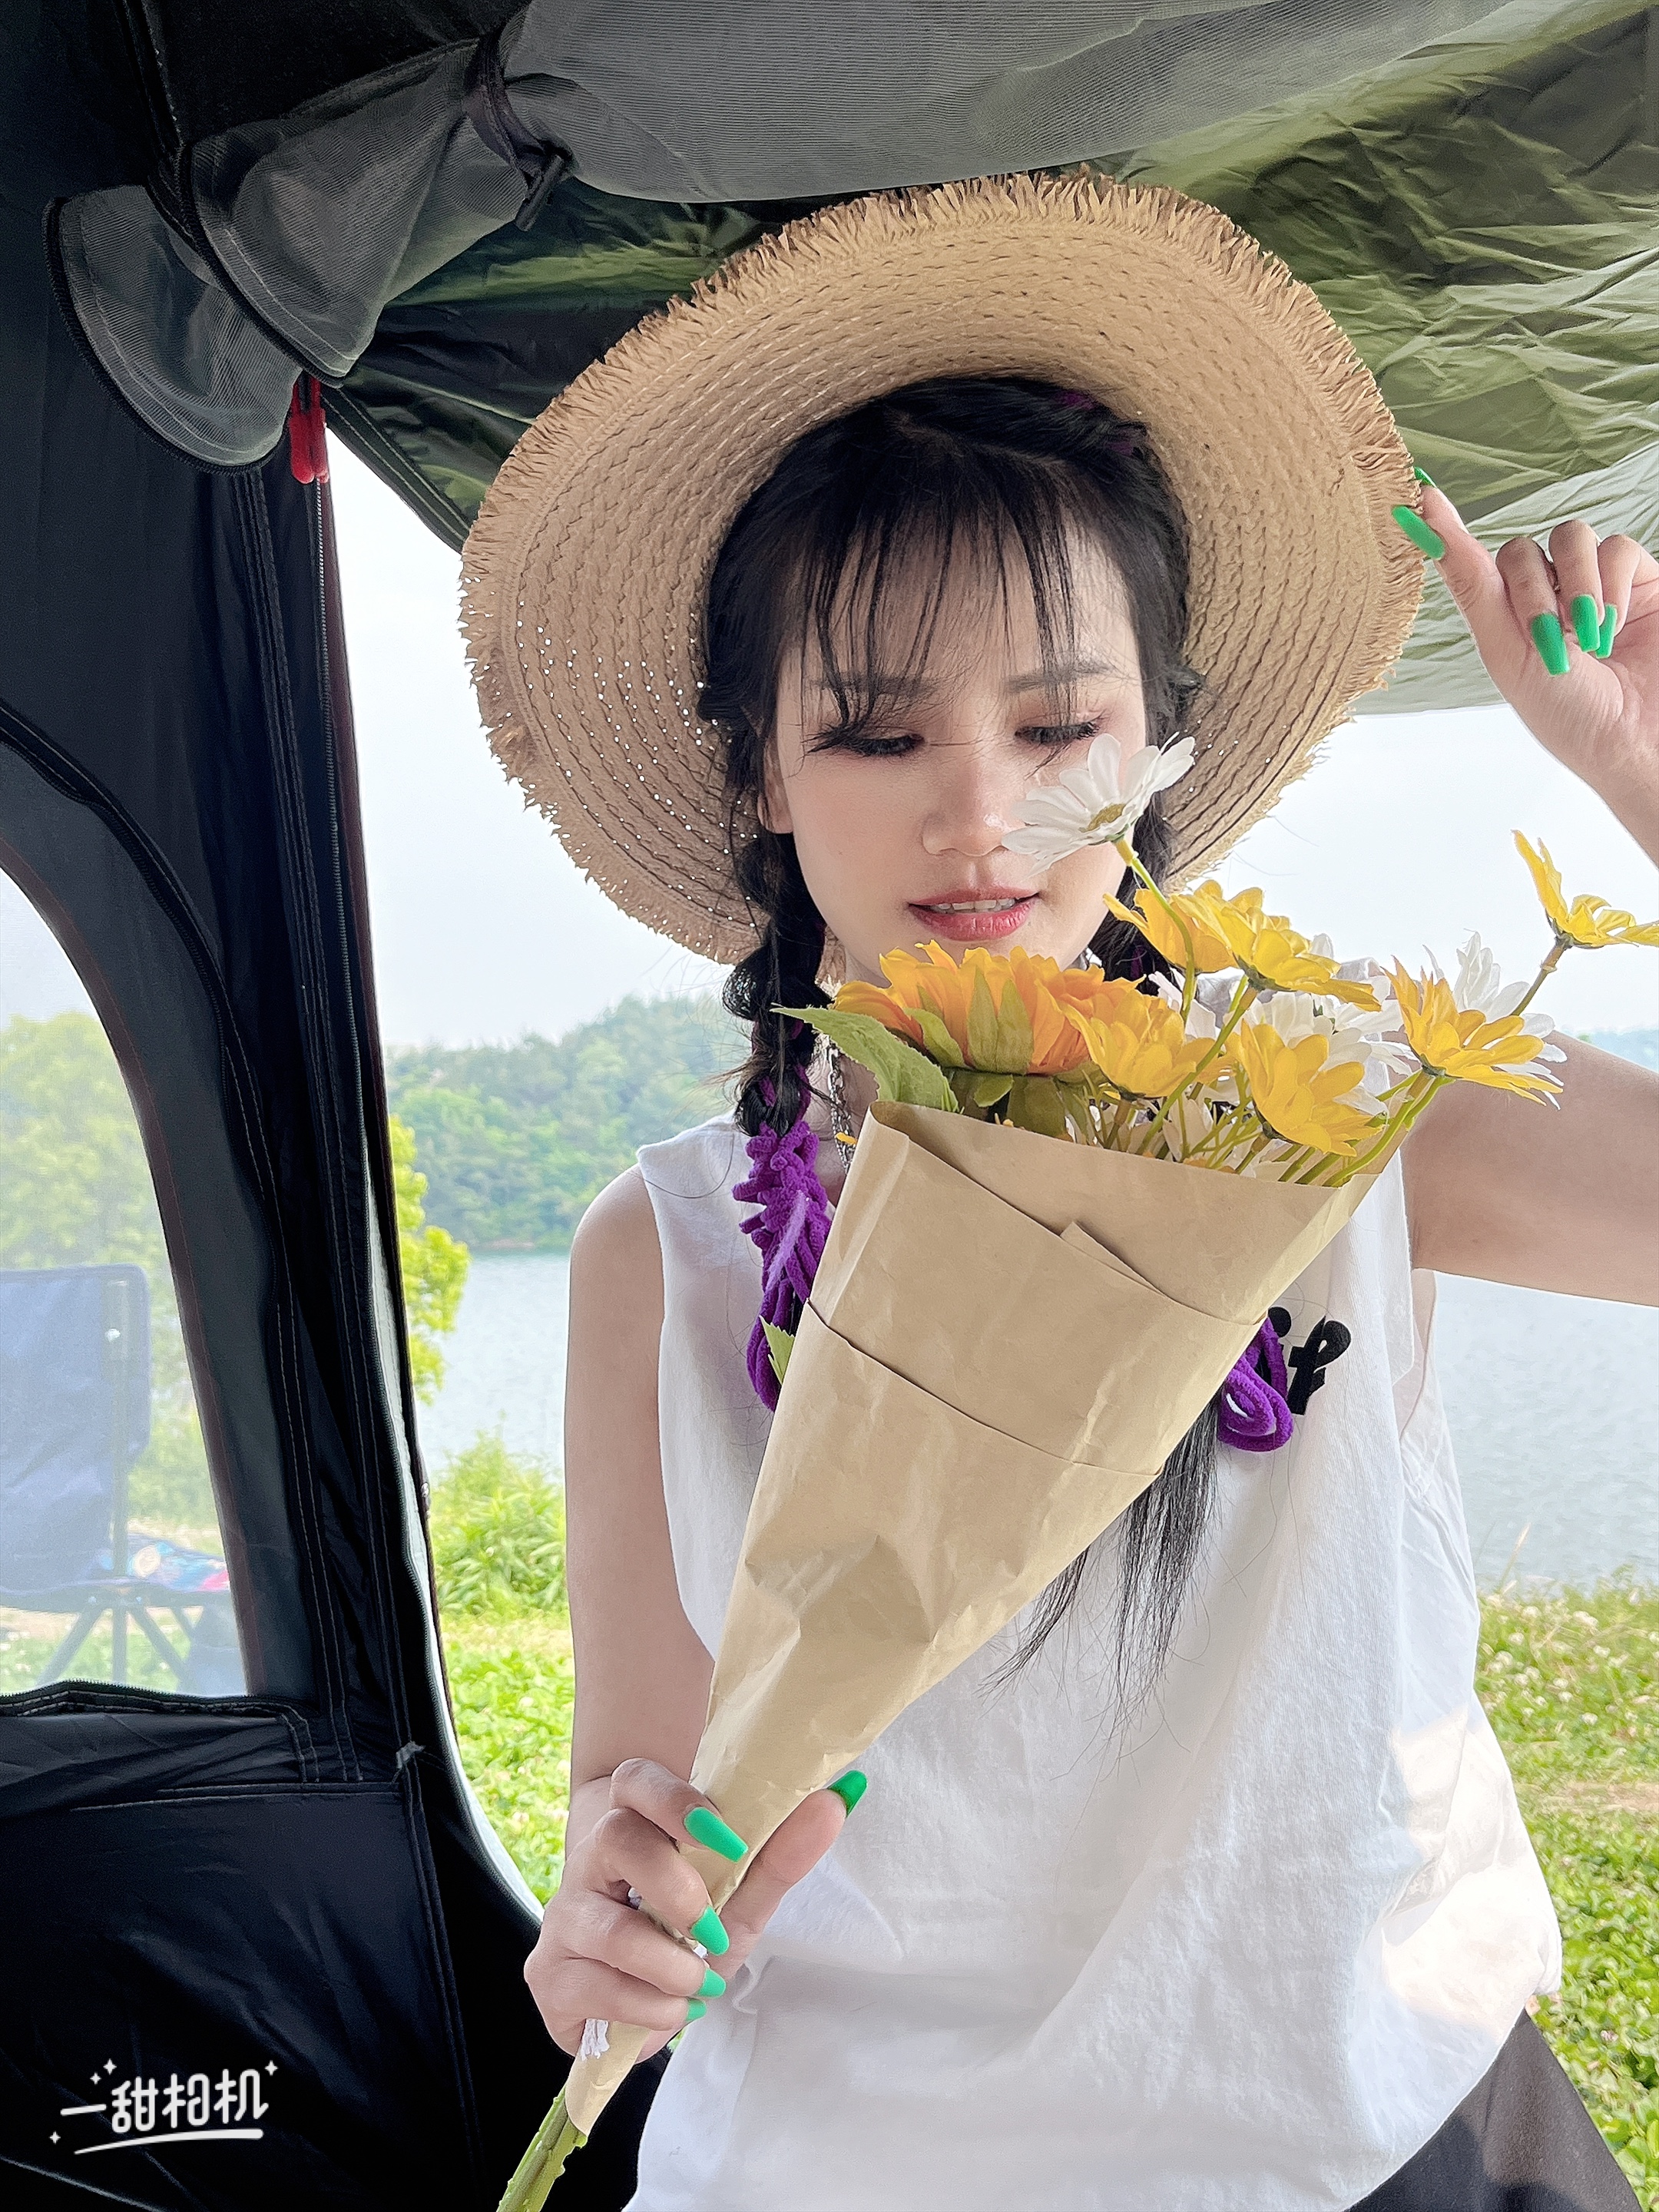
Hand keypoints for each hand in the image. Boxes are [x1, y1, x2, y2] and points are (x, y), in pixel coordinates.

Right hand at [524, 1759, 848, 2057]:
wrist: (643, 2006)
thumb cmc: (690, 1936)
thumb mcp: (741, 1899)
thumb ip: (781, 1853)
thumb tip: (840, 1798)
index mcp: (633, 1824)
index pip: (636, 1781)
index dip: (676, 1801)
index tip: (728, 1837)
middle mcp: (587, 1862)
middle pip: (615, 1839)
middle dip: (676, 1889)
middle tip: (713, 1929)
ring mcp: (561, 1919)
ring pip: (604, 1927)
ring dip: (668, 1966)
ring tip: (697, 1985)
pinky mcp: (548, 1977)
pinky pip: (591, 1987)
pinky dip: (646, 2008)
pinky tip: (667, 2011)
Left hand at [1414, 484, 1658, 853]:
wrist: (1636, 739)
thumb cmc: (1569, 714)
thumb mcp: (1507, 653)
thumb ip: (1471, 587)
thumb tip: (1423, 526)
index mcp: (1504, 622)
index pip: (1470, 564)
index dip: (1447, 529)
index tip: (1421, 494)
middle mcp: (1544, 597)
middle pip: (1520, 549)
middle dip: (1531, 592)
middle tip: (1552, 639)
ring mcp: (1590, 584)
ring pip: (1570, 536)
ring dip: (1574, 584)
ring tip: (1588, 636)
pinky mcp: (1638, 579)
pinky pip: (1616, 547)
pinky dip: (1613, 584)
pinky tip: (1616, 625)